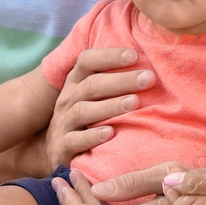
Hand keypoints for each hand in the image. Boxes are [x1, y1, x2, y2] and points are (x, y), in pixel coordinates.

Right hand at [44, 48, 153, 170]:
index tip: (135, 55)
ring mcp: (63, 122)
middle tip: (148, 78)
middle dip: (121, 80)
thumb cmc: (85, 114)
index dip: (109, 56)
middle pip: (92, 85)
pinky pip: (75, 141)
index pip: (88, 61)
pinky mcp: (62, 147)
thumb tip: (149, 62)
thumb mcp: (92, 93)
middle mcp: (68, 98)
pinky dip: (92, 137)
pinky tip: (110, 133)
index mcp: (76, 81)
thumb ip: (112, 77)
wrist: (55, 149)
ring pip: (83, 111)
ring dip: (110, 106)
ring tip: (134, 102)